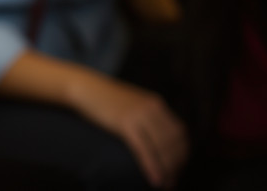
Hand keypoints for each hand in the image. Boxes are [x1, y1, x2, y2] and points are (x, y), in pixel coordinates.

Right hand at [74, 73, 188, 187]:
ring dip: (167, 169)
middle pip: (175, 142)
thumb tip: (155, 138)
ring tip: (165, 184)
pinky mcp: (125, 123)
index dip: (182, 153)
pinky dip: (152, 166)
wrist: (83, 86)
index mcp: (156, 104)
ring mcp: (139, 114)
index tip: (177, 168)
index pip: (180, 132)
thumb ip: (146, 115)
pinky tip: (154, 180)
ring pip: (163, 147)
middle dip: (176, 165)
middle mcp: (152, 108)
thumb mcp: (132, 103)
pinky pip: (144, 149)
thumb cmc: (104, 98)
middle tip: (172, 181)